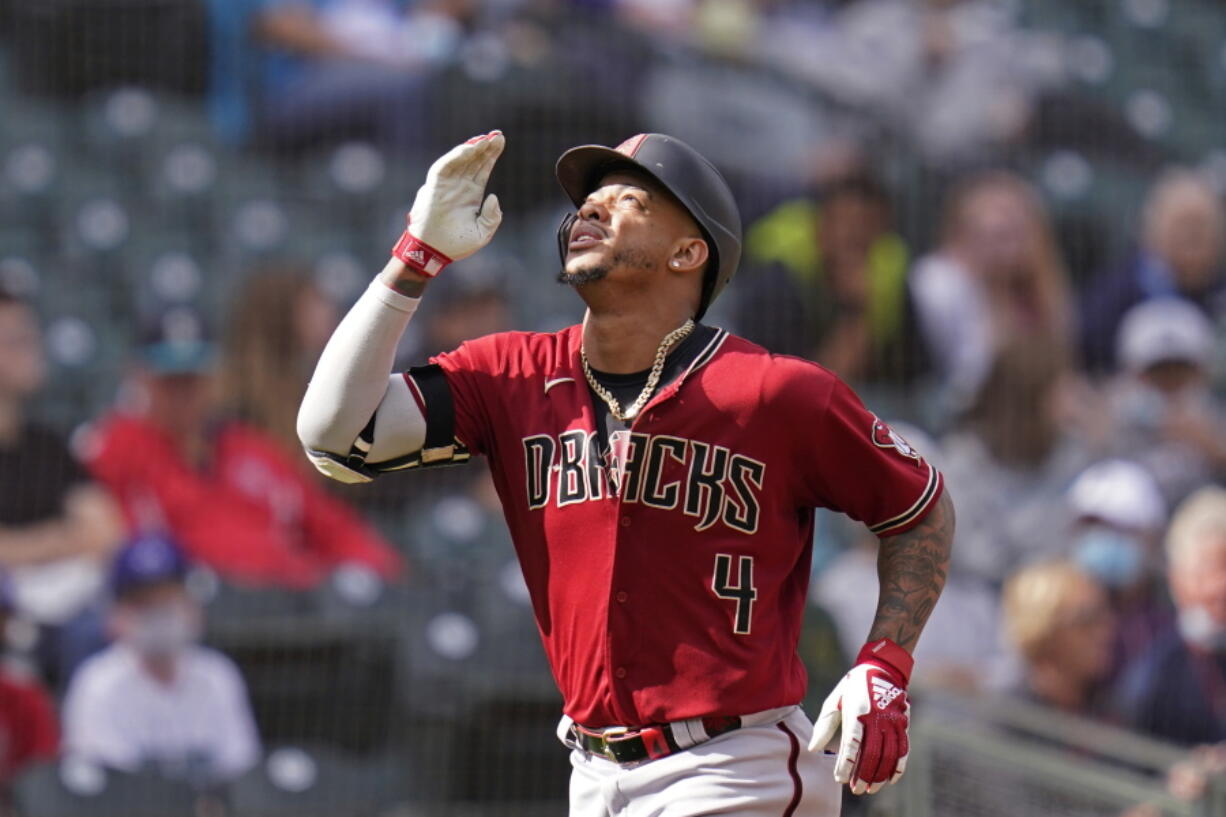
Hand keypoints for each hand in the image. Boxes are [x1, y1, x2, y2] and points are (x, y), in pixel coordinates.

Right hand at [391, 130, 504, 275]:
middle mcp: (460, 186)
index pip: (483, 169)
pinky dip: (455, 157)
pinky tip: (468, 149)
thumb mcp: (482, 233)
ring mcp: (447, 185)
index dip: (492, 155)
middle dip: (485, 147)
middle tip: (497, 134)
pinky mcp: (434, 186)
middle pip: (474, 161)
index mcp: (472, 195)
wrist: (433, 252)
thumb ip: (492, 217)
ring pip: (460, 161)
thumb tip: (494, 196)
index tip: (501, 141)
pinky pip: (444, 167)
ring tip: (485, 139)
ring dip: (472, 148)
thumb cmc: (456, 244)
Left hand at [810, 638, 912, 794]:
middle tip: (856, 790)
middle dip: (864, 775)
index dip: (846, 764)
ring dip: (880, 775)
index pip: (852, 744)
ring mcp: (891, 721)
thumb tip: (814, 749)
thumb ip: (824, 725)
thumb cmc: (851, 687)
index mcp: (856, 712)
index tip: (840, 779)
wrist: (881, 668)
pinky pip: (903, 749)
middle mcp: (876, 718)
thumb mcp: (834, 701)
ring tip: (871, 789)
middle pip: (872, 753)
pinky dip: (898, 766)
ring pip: (888, 755)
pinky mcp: (903, 723)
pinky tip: (891, 779)